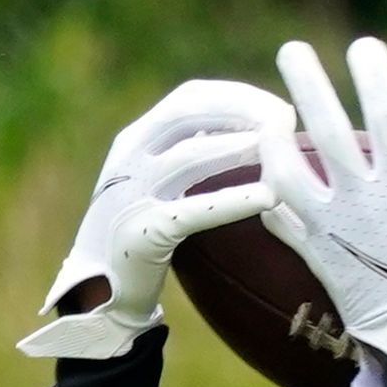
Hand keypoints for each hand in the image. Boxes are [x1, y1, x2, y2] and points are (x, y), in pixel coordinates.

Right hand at [17, 80, 293, 358]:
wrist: (100, 289)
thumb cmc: (146, 231)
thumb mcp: (161, 181)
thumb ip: (195, 152)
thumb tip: (258, 132)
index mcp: (137, 138)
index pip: (190, 98)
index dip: (239, 96)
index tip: (281, 109)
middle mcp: (129, 158)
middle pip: (188, 113)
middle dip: (242, 110)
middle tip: (287, 122)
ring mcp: (131, 193)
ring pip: (188, 156)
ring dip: (237, 146)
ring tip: (279, 148)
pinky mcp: (142, 232)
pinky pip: (191, 211)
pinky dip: (232, 200)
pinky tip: (267, 197)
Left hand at [255, 38, 386, 373]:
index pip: (385, 117)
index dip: (374, 77)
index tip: (364, 46)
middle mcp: (359, 203)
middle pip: (326, 131)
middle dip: (308, 85)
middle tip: (291, 50)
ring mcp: (331, 230)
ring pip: (286, 176)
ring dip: (274, 142)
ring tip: (270, 120)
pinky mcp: (316, 256)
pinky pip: (282, 222)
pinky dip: (271, 200)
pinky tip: (266, 183)